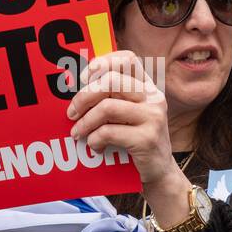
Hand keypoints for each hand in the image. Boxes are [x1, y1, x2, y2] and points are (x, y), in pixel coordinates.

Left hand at [67, 50, 181, 210]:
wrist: (159, 173)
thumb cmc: (135, 141)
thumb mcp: (128, 115)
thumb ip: (112, 98)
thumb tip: (77, 89)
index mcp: (148, 87)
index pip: (127, 58)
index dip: (102, 63)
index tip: (83, 79)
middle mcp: (153, 97)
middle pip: (111, 80)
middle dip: (84, 96)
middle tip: (71, 112)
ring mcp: (153, 117)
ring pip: (107, 107)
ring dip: (85, 122)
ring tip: (77, 133)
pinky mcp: (148, 139)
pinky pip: (109, 132)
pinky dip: (95, 140)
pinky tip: (95, 147)